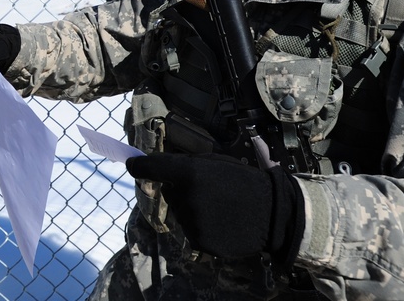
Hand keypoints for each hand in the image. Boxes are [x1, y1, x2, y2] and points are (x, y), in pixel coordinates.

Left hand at [125, 153, 302, 263]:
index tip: (131, 165)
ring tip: (220, 207)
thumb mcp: (217, 162)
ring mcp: (191, 221)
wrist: (272, 212)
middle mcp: (185, 197)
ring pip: (181, 213)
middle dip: (181, 190)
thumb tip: (165, 169)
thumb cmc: (245, 181)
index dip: (139, 166)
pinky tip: (222, 222)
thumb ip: (189, 165)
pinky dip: (202, 227)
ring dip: (193, 209)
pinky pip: (192, 231)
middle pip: (170, 192)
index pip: (151, 167)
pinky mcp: (199, 241)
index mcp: (190, 172)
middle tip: (207, 190)